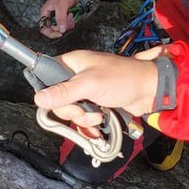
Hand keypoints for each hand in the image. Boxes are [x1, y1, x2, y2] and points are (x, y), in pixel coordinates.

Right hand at [33, 49, 160, 131]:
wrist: (150, 91)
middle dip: (71, 110)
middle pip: (57, 100)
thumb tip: (38, 98)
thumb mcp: (90, 84)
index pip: (46, 76)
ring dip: (83, 118)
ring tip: (98, 116)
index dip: (48, 91)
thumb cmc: (123, 79)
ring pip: (70, 111)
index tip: (56, 101)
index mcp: (72, 64)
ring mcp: (85, 91)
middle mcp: (76, 76)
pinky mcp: (94, 104)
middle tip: (84, 109)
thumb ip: (64, 92)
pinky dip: (89, 125)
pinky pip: (82, 118)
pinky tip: (98, 124)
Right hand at [39, 0, 82, 38]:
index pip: (44, 28)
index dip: (51, 33)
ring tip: (70, 16)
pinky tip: (71, 16)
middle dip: (62, 27)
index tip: (60, 33)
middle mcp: (49, 15)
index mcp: (45, 12)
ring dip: (67, 24)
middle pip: (53, 29)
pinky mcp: (63, 16)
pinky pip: (65, 24)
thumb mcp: (62, 5)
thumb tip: (61, 29)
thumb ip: (60, 18)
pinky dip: (70, 23)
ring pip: (60, 28)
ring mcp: (57, 16)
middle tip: (67, 22)